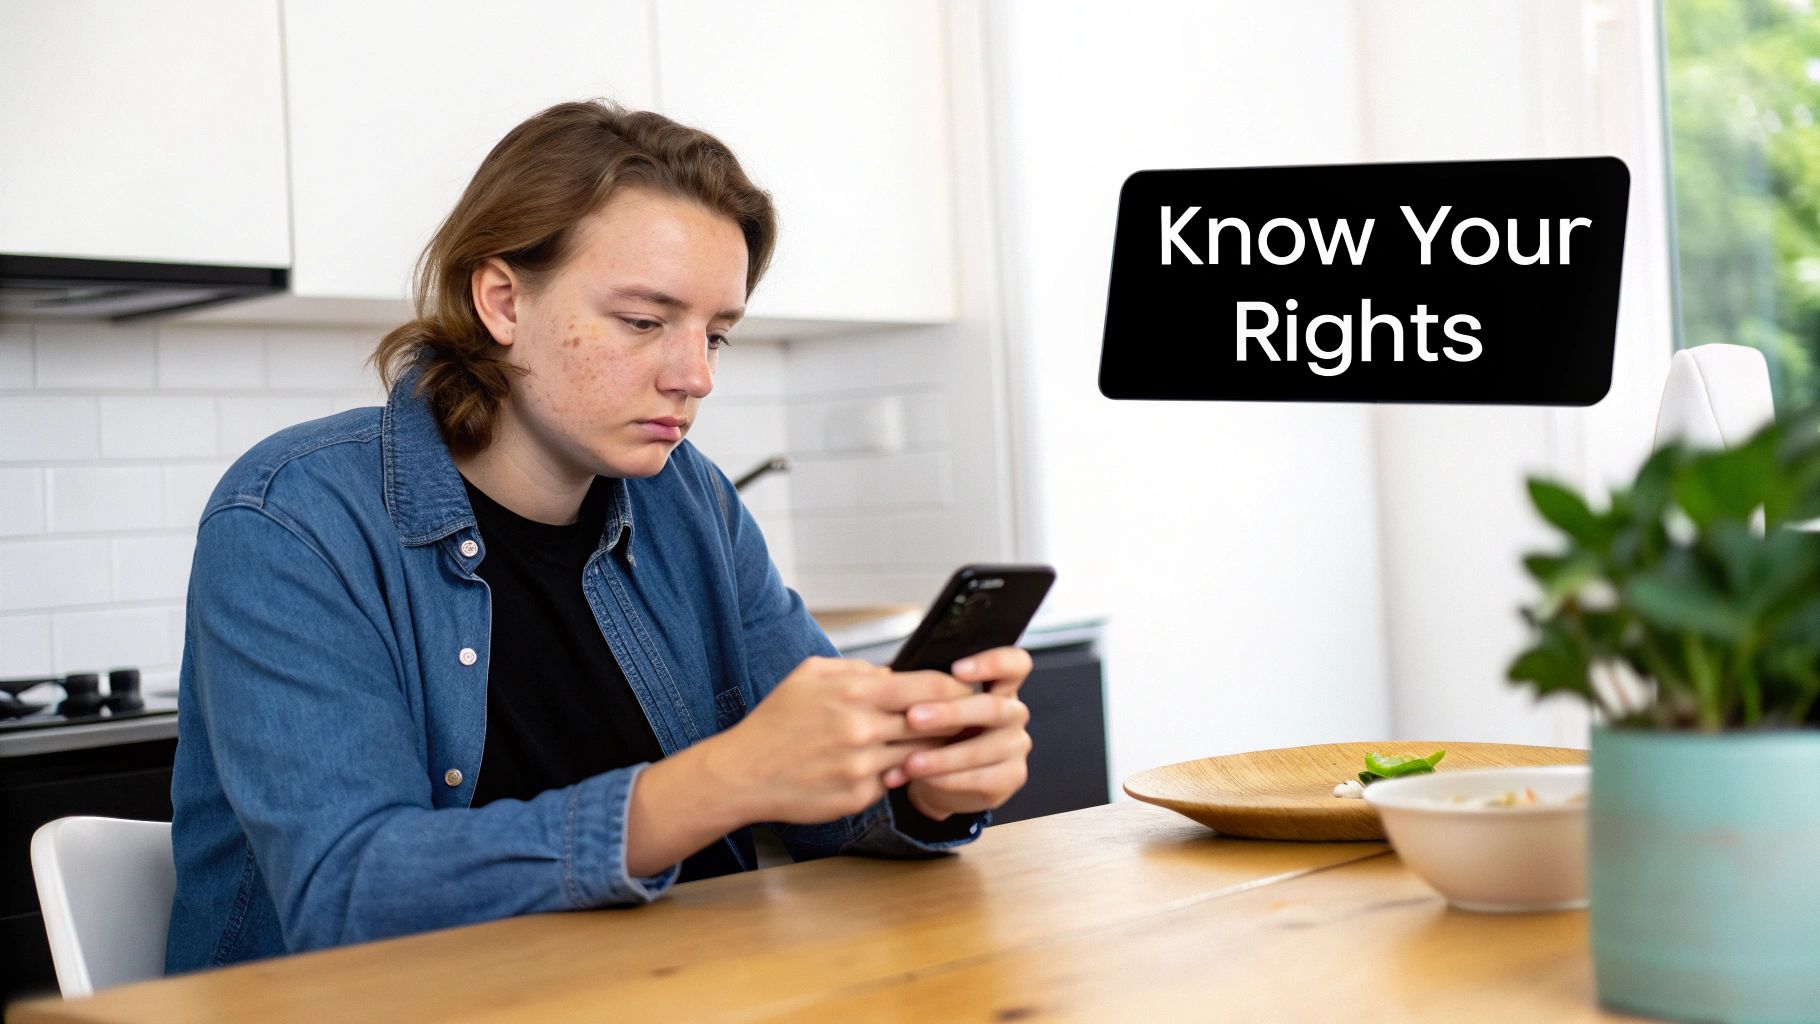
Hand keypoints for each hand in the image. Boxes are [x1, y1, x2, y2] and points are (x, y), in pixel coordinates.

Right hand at [706, 656, 970, 824]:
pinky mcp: (857, 797)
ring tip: (923, 744)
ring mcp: (862, 767)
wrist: (743, 772)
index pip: (929, 687)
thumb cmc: (775, 721)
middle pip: (933, 725)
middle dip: (950, 723)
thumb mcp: (810, 675)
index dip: (956, 689)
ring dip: (924, 751)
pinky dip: (889, 775)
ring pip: (916, 756)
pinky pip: (890, 783)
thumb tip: (893, 674)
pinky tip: (875, 768)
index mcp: (855, 693)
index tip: (968, 691)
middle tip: (961, 721)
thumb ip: (857, 669)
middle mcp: (863, 730)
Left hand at [883, 646, 1033, 819]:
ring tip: (910, 762)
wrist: (942, 779)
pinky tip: (924, 780)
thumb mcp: (931, 707)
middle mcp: (1013, 713)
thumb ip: (923, 693)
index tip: (956, 669)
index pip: (1015, 663)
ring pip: (984, 749)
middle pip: (994, 708)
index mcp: (999, 685)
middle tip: (913, 718)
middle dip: (951, 714)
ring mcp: (1016, 745)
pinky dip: (949, 780)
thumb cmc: (937, 733)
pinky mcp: (1012, 777)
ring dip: (943, 757)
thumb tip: (886, 678)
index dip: (992, 662)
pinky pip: (982, 779)